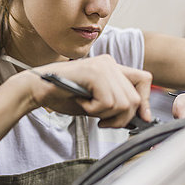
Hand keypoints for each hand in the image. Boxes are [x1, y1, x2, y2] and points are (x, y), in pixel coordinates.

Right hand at [28, 54, 152, 127]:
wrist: (38, 90)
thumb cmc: (63, 96)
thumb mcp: (96, 103)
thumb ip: (116, 105)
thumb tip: (140, 118)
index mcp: (111, 67)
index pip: (144, 79)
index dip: (146, 101)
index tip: (142, 118)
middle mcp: (110, 63)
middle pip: (135, 98)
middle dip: (121, 118)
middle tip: (102, 121)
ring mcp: (102, 66)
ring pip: (124, 103)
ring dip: (105, 114)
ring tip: (87, 107)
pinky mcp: (94, 73)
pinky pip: (108, 102)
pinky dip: (94, 110)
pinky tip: (81, 102)